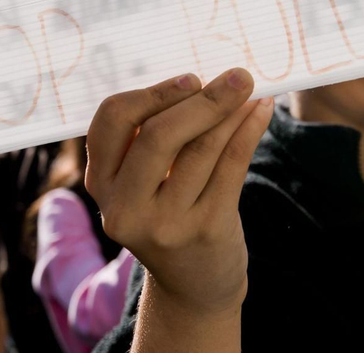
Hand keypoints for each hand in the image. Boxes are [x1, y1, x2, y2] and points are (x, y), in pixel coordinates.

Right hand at [85, 69, 271, 324]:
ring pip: (200, 148)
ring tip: (249, 89)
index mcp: (102, 184)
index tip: (190, 79)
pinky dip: (249, 130)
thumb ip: (150, 137)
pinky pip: (231, 166)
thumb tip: (199, 78)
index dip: (150, 93)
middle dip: (200, 100)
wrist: (194, 285)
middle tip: (235, 77)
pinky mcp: (206, 231)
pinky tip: (262, 111)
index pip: (111, 121)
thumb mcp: (141, 183)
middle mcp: (125, 207)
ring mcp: (166, 223)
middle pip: (157, 135)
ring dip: (230, 110)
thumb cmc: (168, 214)